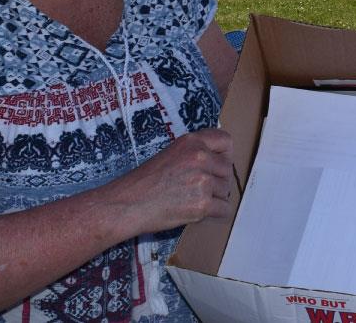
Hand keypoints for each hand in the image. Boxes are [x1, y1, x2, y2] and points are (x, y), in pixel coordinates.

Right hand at [112, 128, 233, 233]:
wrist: (127, 204)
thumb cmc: (143, 182)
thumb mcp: (171, 155)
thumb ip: (194, 155)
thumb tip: (218, 164)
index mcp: (191, 142)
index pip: (226, 140)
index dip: (225, 155)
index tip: (218, 165)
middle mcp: (199, 157)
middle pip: (228, 170)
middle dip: (218, 181)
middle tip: (199, 189)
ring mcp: (202, 180)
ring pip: (226, 191)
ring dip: (214, 199)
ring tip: (191, 200)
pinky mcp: (202, 203)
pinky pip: (224, 209)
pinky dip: (214, 214)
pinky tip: (197, 212)